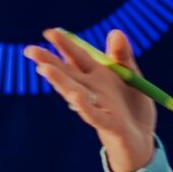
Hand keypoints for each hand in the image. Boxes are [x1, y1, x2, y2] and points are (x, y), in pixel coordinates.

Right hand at [24, 28, 155, 171]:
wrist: (143, 140)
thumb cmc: (133, 108)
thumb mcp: (132, 75)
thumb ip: (122, 55)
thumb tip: (115, 31)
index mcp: (97, 76)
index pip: (77, 57)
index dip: (64, 44)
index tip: (49, 32)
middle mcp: (93, 90)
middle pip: (68, 74)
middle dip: (49, 61)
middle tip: (29, 50)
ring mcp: (98, 107)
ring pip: (74, 92)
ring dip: (60, 81)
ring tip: (44, 69)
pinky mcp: (108, 125)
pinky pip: (94, 115)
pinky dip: (84, 106)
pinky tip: (75, 96)